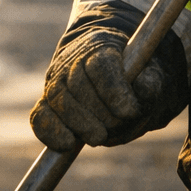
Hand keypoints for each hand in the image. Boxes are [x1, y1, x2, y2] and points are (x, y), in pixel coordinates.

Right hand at [29, 28, 169, 149]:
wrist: (107, 72)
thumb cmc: (130, 74)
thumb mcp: (148, 73)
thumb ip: (150, 81)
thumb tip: (143, 88)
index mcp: (100, 46)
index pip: (101, 65)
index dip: (114, 89)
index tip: (129, 111)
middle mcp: (72, 60)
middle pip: (78, 83)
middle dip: (99, 110)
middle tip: (115, 126)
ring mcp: (56, 80)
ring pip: (58, 98)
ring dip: (78, 122)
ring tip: (99, 137)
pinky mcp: (46, 103)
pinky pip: (40, 116)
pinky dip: (50, 131)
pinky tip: (67, 144)